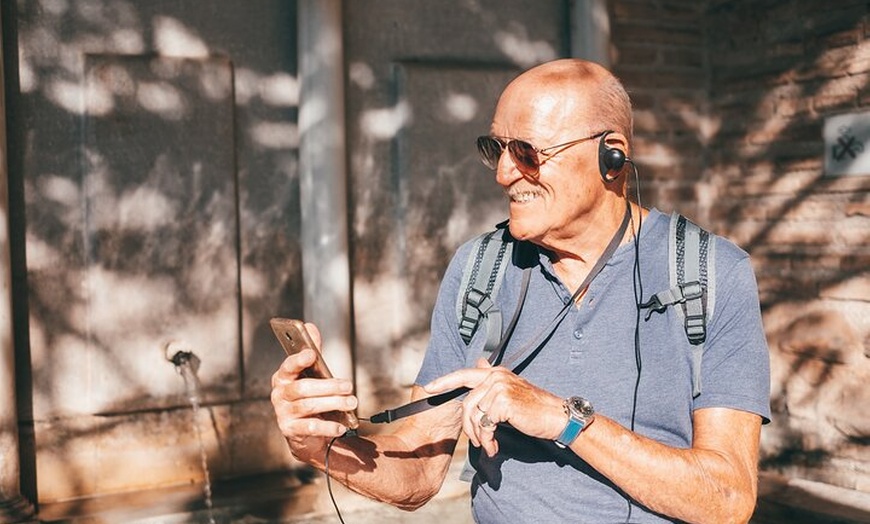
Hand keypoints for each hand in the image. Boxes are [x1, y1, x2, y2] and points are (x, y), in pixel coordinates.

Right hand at [270, 323, 357, 456]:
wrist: (305, 431)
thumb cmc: (310, 397)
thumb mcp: (312, 374)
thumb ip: (313, 351)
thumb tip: (310, 327)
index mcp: (283, 377)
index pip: (288, 366)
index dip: (299, 360)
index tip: (312, 354)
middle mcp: (279, 394)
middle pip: (303, 388)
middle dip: (329, 386)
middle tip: (348, 386)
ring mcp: (283, 413)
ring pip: (308, 406)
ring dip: (333, 403)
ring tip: (351, 403)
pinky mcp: (290, 430)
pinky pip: (310, 427)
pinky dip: (328, 426)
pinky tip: (341, 426)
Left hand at [423, 359, 564, 456]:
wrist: (556, 416)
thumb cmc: (534, 407)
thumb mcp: (511, 389)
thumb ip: (492, 379)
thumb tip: (479, 363)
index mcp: (495, 372)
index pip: (464, 374)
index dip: (445, 381)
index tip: (429, 388)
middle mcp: (496, 376)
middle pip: (467, 403)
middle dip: (468, 426)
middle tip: (476, 441)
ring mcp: (500, 388)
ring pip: (475, 416)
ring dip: (479, 436)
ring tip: (488, 446)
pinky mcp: (504, 402)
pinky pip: (485, 425)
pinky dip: (487, 439)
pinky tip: (494, 446)